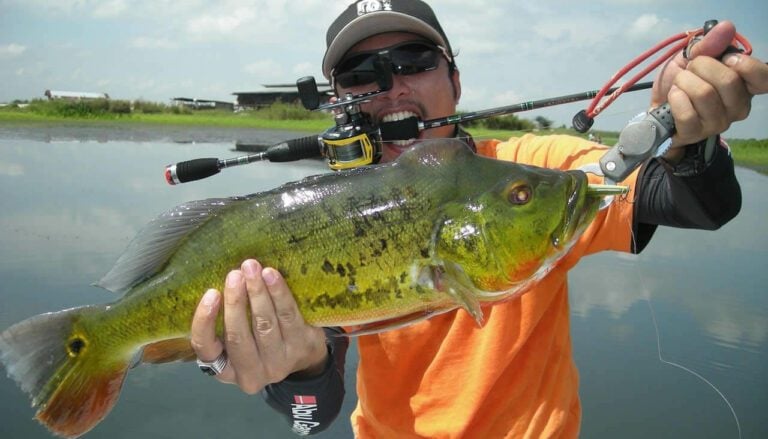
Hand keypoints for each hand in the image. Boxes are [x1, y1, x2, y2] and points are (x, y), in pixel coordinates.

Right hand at [190, 259, 328, 393]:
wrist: (304, 356)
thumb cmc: (259, 342)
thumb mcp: (236, 342)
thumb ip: (224, 322)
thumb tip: (221, 282)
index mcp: (225, 370)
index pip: (206, 349)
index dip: (205, 321)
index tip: (211, 293)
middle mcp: (250, 373)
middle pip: (238, 337)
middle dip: (235, 302)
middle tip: (234, 275)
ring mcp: (278, 362)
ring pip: (264, 324)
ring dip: (257, 293)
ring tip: (252, 269)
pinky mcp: (301, 347)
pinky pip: (288, 316)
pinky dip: (278, 293)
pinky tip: (271, 275)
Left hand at [651, 20, 767, 159]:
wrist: (657, 108)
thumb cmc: (680, 82)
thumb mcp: (691, 57)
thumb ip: (709, 45)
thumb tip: (726, 27)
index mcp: (744, 86)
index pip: (764, 78)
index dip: (744, 64)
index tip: (725, 58)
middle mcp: (738, 107)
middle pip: (728, 80)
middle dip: (700, 66)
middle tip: (689, 70)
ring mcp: (718, 123)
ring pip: (704, 94)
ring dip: (683, 82)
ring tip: (679, 85)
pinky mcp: (696, 133)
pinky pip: (687, 112)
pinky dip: (675, 98)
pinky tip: (673, 98)